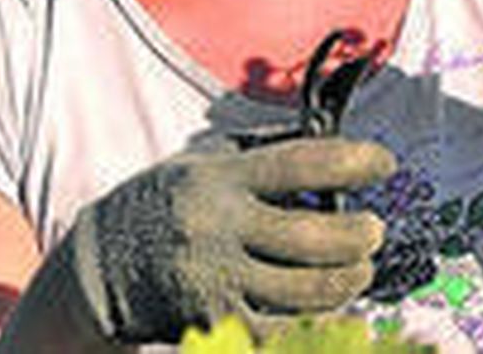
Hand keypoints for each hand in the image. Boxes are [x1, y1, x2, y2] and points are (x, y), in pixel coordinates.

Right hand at [57, 136, 394, 342]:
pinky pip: (282, 331)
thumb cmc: (170, 202)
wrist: (97, 266)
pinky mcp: (212, 322)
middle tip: (374, 231)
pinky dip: (317, 321)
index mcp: (220, 176)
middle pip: (314, 238)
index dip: (356, 161)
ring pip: (307, 291)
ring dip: (347, 281)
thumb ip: (266, 154)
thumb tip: (336, 151)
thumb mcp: (206, 161)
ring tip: (358, 270)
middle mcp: (217, 226)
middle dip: (360, 236)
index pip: (303, 162)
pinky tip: (331, 309)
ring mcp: (214, 280)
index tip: (386, 164)